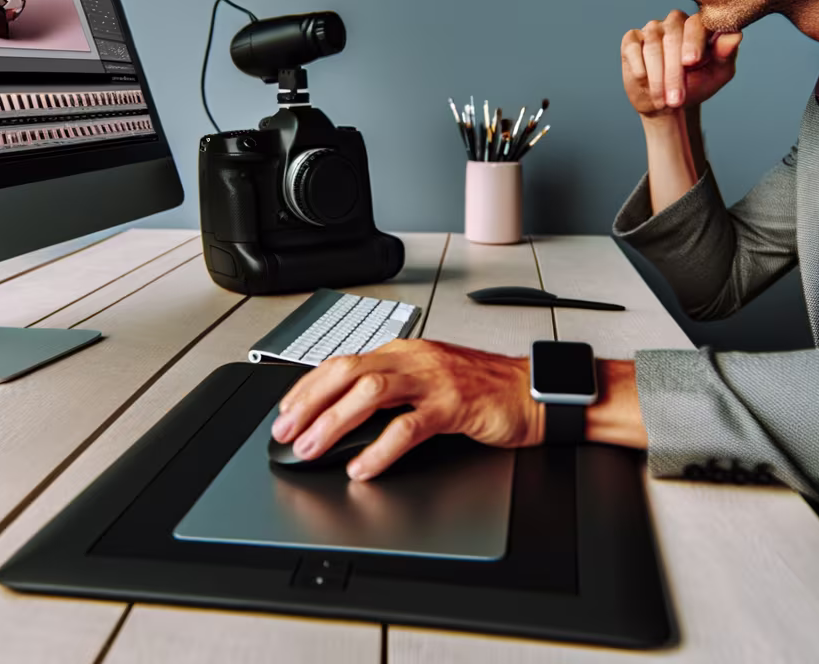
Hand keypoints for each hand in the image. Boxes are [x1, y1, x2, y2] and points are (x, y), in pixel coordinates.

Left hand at [269, 340, 542, 480]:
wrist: (533, 392)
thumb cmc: (484, 390)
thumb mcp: (429, 381)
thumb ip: (393, 392)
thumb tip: (347, 417)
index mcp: (404, 351)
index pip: (343, 362)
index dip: (309, 386)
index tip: (286, 410)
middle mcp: (414, 359)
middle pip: (347, 371)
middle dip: (310, 402)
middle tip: (285, 432)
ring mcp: (434, 380)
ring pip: (370, 392)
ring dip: (334, 422)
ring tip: (312, 448)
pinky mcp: (454, 405)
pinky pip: (408, 427)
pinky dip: (380, 450)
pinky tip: (363, 467)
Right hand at [620, 9, 743, 117]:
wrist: (668, 102)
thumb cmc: (697, 85)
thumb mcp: (718, 74)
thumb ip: (726, 54)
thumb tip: (735, 35)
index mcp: (699, 26)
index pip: (696, 24)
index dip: (693, 41)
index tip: (691, 62)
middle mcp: (675, 22)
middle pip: (673, 35)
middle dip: (674, 71)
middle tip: (676, 98)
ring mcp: (652, 29)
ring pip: (653, 43)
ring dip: (657, 74)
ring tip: (662, 99)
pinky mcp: (632, 40)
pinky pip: (632, 47)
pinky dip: (637, 63)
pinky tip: (643, 78)